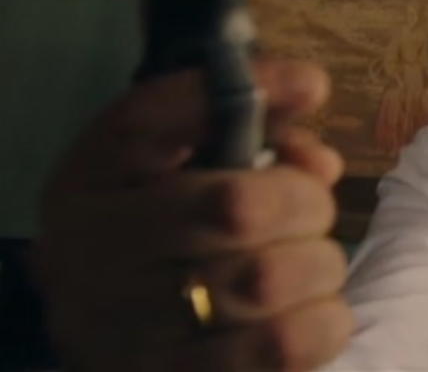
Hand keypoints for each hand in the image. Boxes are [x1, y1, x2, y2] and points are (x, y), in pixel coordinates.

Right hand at [34, 60, 352, 370]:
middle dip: (304, 203)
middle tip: (309, 210)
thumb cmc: (167, 212)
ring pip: (266, 283)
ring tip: (306, 265)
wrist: (121, 315)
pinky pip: (280, 349)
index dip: (263, 115)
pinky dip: (321, 322)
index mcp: (88, 185)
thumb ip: (249, 113)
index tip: (308, 100)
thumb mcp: (182, 145)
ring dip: (316, 266)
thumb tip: (311, 104)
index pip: (169, 130)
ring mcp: (123, 338)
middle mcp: (89, 263)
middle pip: (238, 210)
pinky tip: (309, 310)